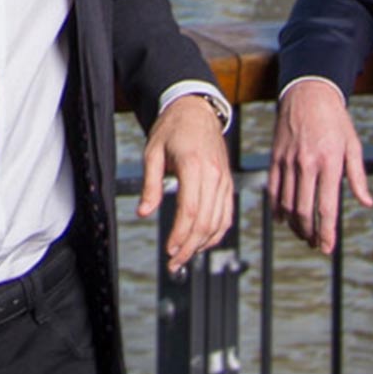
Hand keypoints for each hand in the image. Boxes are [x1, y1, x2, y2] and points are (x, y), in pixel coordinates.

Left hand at [142, 94, 233, 273]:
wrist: (196, 110)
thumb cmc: (173, 129)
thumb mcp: (153, 152)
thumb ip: (150, 184)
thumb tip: (144, 212)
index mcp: (194, 166)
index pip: (190, 210)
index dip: (180, 235)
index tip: (169, 250)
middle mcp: (214, 175)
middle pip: (206, 221)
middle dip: (189, 247)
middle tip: (174, 263)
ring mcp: (224, 180)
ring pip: (219, 222)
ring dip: (202, 244)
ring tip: (185, 257)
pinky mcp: (228, 183)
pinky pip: (227, 214)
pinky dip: (217, 233)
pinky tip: (202, 243)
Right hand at [263, 80, 372, 253]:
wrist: (307, 93)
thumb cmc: (334, 119)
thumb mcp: (353, 145)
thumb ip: (358, 177)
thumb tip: (366, 202)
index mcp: (328, 162)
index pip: (325, 207)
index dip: (326, 231)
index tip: (327, 247)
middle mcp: (306, 164)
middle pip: (303, 210)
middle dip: (309, 233)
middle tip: (315, 245)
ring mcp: (288, 162)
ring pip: (286, 203)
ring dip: (294, 225)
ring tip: (303, 234)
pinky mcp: (275, 158)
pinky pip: (273, 189)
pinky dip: (276, 208)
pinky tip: (283, 219)